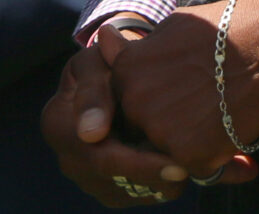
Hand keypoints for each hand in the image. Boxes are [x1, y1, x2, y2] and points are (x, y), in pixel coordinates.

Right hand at [41, 24, 200, 205]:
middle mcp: (69, 160)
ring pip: (135, 193)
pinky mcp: (112, 189)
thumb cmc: (106, 64)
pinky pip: (144, 196)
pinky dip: (168, 183)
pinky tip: (192, 164)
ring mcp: (90, 178)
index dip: (139, 166)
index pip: (100, 157)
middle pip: (118, 182)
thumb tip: (90, 133)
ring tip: (202, 164)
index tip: (179, 167)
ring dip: (167, 181)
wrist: (116, 77)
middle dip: (160, 178)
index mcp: (56, 126)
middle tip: (202, 171)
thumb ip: (94, 91)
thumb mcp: (97, 63)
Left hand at [113, 0, 258, 181]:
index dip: (150, 101)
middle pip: (142, 129)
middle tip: (198, 104)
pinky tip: (228, 129)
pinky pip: (195, 167)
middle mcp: (136, 103)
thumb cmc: (223, 28)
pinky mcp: (192, 155)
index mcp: (126, 72)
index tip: (175, 93)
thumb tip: (105, 39)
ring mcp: (162, 131)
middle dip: (166, 123)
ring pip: (167, 150)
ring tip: (215, 114)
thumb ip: (135, 48)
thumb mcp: (170, 27)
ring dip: (187, 141)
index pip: (124, 102)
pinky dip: (212, 155)